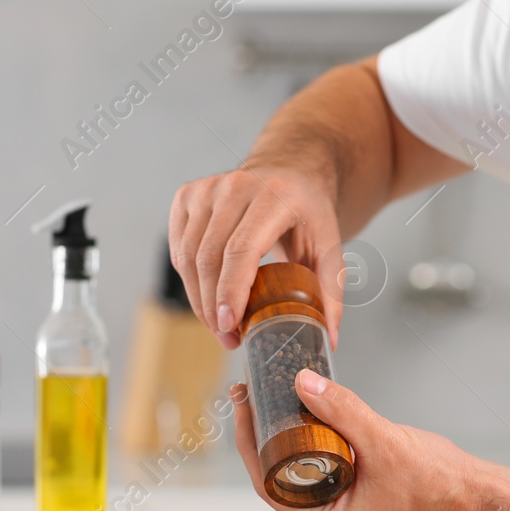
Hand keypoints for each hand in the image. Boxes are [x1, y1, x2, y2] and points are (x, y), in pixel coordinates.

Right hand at [169, 166, 345, 350]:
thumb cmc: (307, 212)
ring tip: (219, 325)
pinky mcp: (186, 196)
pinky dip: (189, 281)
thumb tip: (330, 339)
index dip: (231, 290)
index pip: (241, 249)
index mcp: (275, 195)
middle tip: (228, 337)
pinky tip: (207, 296)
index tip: (229, 325)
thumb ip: (330, 291)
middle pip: (209, 257)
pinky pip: (179, 250)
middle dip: (213, 306)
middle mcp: (236, 186)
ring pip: (187, 257)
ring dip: (199, 299)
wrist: (289, 170)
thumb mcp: (329, 246)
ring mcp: (206, 189)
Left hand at [230, 371, 484, 510]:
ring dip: (285, 437)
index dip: (249, 444)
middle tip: (249, 395)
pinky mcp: (357, 499)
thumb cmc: (440, 484)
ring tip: (269, 399)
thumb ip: (343, 411)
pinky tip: (305, 414)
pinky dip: (311, 443)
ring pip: (300, 473)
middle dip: (261, 436)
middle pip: (279, 478)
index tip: (243, 406)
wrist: (480, 499)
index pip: (268, 484)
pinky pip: (322, 470)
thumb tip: (302, 381)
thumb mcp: (385, 441)